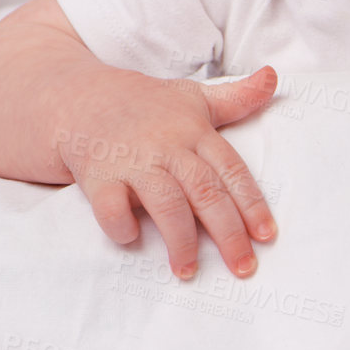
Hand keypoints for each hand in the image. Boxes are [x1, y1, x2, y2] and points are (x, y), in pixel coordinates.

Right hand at [55, 65, 278, 276]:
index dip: (251, 204)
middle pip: (205, 192)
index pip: (231, 170)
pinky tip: (132, 239)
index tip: (266, 236)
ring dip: (180, 241)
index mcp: (194, 131)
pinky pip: (111, 207)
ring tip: (188, 271)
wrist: (76, 96)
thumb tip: (273, 78)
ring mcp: (132, 160)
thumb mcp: (191, 97)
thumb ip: (235, 98)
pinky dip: (121, 226)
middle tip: (243, 268)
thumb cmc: (144, 105)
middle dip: (228, 233)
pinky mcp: (97, 175)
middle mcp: (166, 145)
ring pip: (165, 203)